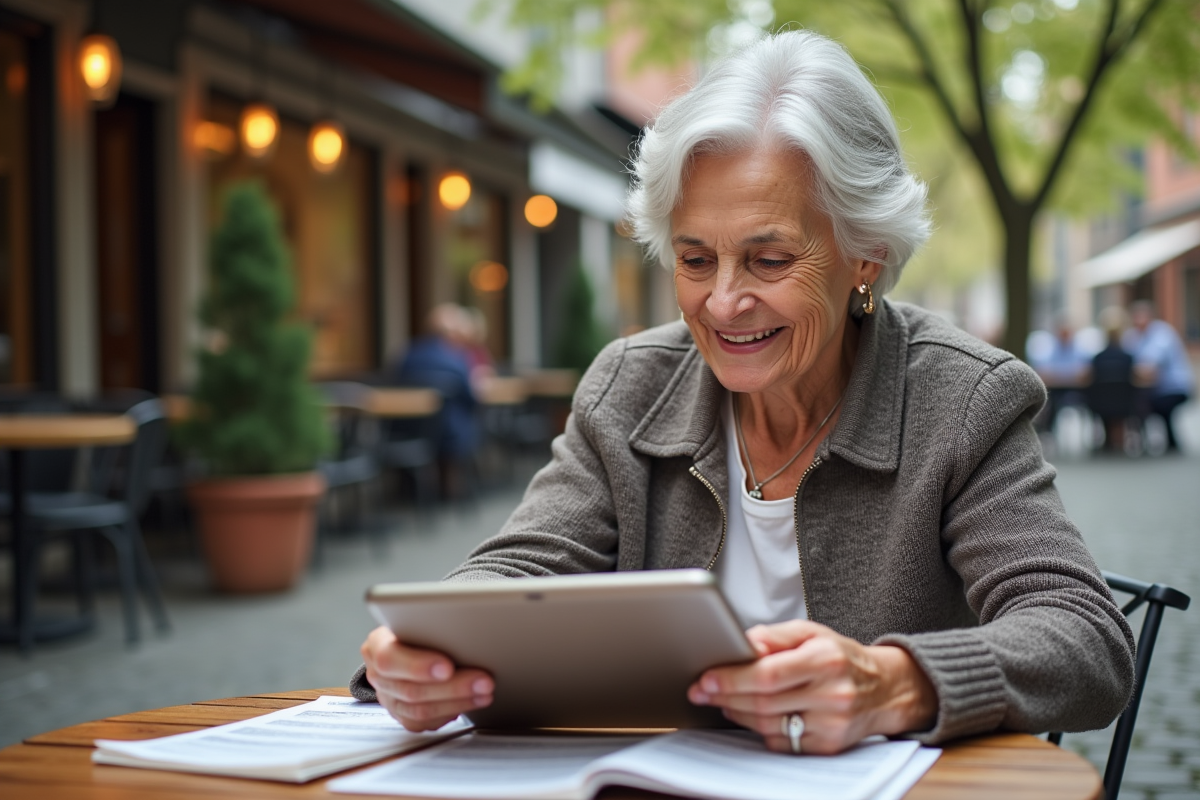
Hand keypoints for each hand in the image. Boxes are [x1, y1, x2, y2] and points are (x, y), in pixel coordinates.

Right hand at [360, 626, 493, 730]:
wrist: (409, 648)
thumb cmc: (418, 629)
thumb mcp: (419, 620)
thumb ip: (430, 626)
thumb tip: (466, 629)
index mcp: (377, 644)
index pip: (389, 658)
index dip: (418, 665)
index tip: (448, 666)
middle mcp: (378, 675)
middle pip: (410, 689)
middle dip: (452, 686)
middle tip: (483, 680)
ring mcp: (389, 699)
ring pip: (420, 710)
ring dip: (458, 701)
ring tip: (484, 691)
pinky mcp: (403, 717)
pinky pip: (426, 722)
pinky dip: (453, 712)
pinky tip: (473, 701)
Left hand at [687, 620, 936, 753]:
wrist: (886, 689)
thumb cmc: (842, 658)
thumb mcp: (812, 633)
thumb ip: (775, 635)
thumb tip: (743, 642)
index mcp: (826, 660)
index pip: (768, 674)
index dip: (732, 678)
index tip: (706, 678)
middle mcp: (832, 694)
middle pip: (764, 702)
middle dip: (726, 696)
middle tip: (702, 690)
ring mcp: (832, 724)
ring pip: (769, 726)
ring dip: (737, 713)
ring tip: (722, 700)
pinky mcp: (829, 746)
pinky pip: (783, 743)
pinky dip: (760, 730)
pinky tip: (748, 715)